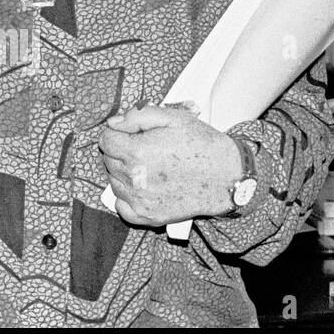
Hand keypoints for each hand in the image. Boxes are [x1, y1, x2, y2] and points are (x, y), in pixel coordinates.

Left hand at [99, 105, 242, 226]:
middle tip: (145, 149)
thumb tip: (112, 123)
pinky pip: (121, 206)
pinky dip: (127, 197)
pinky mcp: (149, 216)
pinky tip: (143, 187)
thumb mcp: (172, 118)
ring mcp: (141, 200)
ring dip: (123, 173)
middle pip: (108, 160)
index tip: (133, 134)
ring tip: (149, 167)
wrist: (228, 177)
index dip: (119, 133)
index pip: (106, 140)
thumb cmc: (201, 144)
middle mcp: (135, 178)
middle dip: (121, 152)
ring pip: (114, 181)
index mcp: (137, 152)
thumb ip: (136, 116)